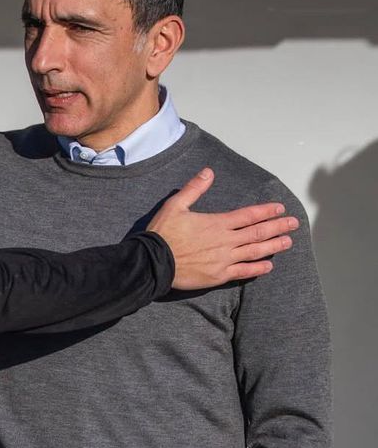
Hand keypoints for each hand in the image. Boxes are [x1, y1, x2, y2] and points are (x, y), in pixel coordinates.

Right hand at [148, 168, 297, 290]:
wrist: (153, 262)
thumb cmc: (163, 233)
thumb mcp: (175, 205)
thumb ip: (194, 189)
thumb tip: (208, 172)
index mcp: (216, 223)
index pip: (248, 215)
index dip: (266, 211)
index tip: (280, 208)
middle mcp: (225, 241)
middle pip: (258, 232)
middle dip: (278, 227)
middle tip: (294, 224)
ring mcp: (224, 259)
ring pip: (255, 251)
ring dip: (273, 246)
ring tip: (288, 242)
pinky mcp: (219, 275)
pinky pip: (244, 272)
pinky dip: (258, 268)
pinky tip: (268, 265)